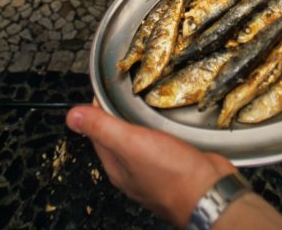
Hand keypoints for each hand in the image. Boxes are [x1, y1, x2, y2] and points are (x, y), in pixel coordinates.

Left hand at [67, 104, 234, 226]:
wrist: (210, 192)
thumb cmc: (170, 173)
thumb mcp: (130, 144)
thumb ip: (102, 128)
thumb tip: (71, 117)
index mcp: (117, 166)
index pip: (98, 133)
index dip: (97, 110)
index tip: (102, 89)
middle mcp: (133, 170)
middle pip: (119, 136)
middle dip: (119, 113)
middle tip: (124, 89)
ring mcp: (155, 169)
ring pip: (142, 139)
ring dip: (142, 121)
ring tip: (145, 100)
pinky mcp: (176, 165)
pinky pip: (163, 142)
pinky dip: (161, 129)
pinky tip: (168, 121)